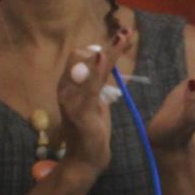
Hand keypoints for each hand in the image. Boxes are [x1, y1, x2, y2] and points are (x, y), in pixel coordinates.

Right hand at [56, 32, 117, 175]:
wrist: (84, 160)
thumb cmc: (89, 130)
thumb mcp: (96, 100)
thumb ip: (98, 81)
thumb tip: (105, 59)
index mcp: (69, 84)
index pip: (81, 56)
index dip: (100, 45)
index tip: (122, 38)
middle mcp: (66, 88)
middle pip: (84, 57)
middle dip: (108, 45)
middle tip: (128, 33)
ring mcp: (71, 100)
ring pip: (89, 68)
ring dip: (109, 52)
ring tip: (124, 37)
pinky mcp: (80, 112)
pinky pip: (89, 88)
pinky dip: (97, 70)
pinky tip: (105, 57)